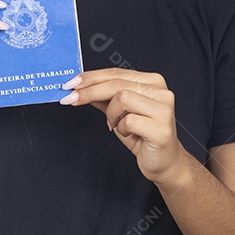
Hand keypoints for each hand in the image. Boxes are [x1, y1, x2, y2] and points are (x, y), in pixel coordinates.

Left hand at [59, 68, 186, 185]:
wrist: (164, 162)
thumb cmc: (142, 136)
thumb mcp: (118, 113)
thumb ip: (103, 98)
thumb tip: (80, 87)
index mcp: (152, 82)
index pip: (116, 73)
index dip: (91, 77)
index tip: (71, 84)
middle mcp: (161, 92)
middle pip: (117, 84)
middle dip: (89, 91)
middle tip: (71, 99)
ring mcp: (164, 109)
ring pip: (122, 98)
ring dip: (111, 114)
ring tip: (115, 124)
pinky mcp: (162, 128)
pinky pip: (129, 120)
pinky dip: (121, 128)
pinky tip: (127, 133)